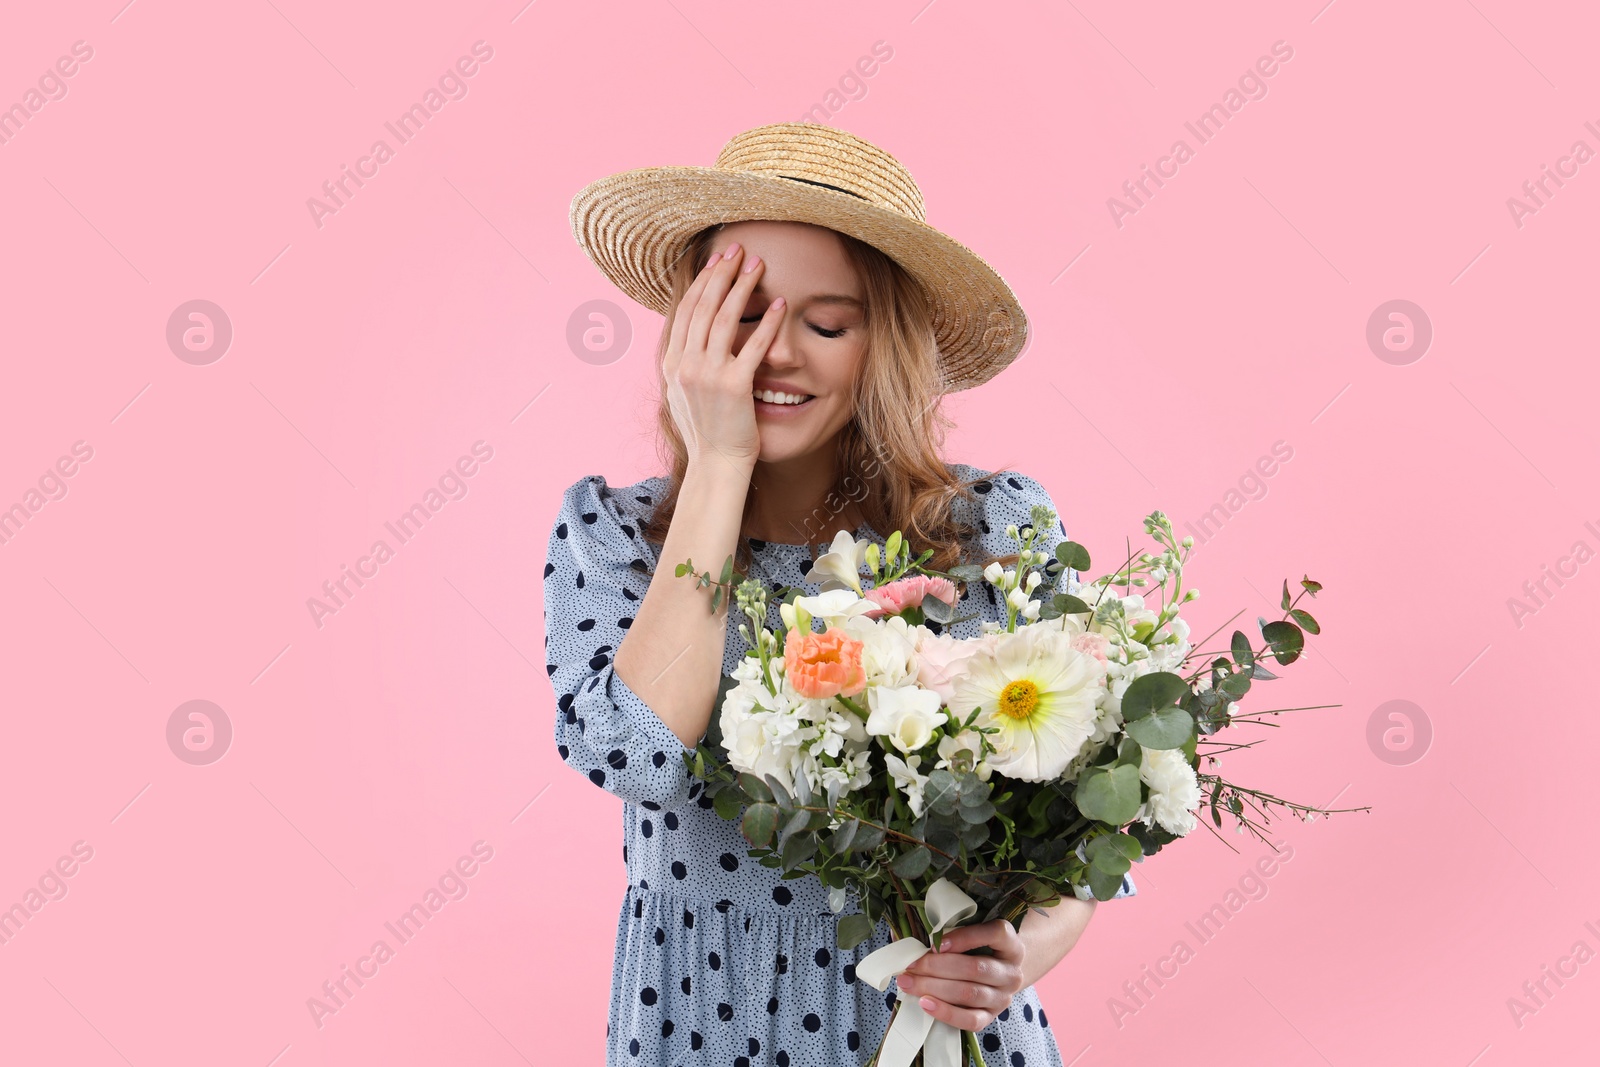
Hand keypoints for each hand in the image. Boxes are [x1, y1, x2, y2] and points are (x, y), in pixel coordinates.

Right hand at [662, 241, 786, 472]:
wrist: (716, 465)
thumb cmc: (707, 431)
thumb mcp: (683, 393)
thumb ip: (685, 362)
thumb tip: (691, 335)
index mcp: (672, 364)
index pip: (686, 310)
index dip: (702, 282)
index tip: (717, 261)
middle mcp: (685, 365)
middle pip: (703, 306)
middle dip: (721, 273)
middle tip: (737, 249)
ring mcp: (707, 375)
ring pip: (724, 319)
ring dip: (742, 287)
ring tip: (757, 265)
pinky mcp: (734, 387)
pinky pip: (753, 346)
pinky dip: (767, 323)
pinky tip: (780, 305)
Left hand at [894, 920, 1025, 1031]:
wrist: (999, 975)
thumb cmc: (980, 949)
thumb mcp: (974, 935)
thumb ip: (952, 934)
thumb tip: (916, 942)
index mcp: (1011, 944)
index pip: (995, 934)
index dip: (965, 937)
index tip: (935, 942)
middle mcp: (1011, 972)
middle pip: (975, 968)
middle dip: (936, 966)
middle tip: (910, 964)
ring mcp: (1003, 997)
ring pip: (969, 993)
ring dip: (934, 988)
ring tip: (908, 982)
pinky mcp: (991, 1017)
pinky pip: (970, 1020)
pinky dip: (945, 1012)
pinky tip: (925, 1003)